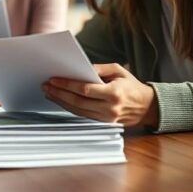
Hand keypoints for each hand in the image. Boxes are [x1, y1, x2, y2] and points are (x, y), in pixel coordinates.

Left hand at [42, 63, 158, 127]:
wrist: (147, 107)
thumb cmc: (132, 86)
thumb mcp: (119, 71)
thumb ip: (100, 69)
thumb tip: (80, 68)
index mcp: (114, 93)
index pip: (85, 90)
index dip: (67, 85)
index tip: (54, 79)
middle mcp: (109, 108)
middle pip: (78, 101)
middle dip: (59, 93)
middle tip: (45, 85)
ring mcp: (106, 118)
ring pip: (78, 110)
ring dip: (61, 101)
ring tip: (49, 92)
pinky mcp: (103, 123)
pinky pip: (82, 115)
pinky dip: (69, 108)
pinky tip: (60, 100)